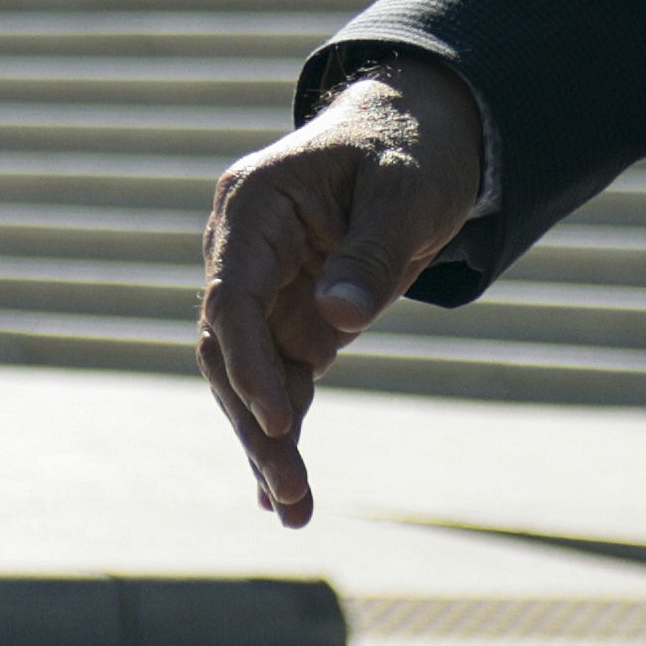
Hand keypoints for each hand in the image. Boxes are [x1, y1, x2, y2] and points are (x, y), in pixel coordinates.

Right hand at [194, 61, 489, 528]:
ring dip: (264, 439)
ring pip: (244, 374)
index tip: (278, 419)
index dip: (247, 361)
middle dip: (253, 419)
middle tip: (290, 489)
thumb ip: (371, 255)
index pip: (231, 295)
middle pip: (226, 346)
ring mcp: (265, 288)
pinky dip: (281, 431)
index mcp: (253, 207)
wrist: (419, 136)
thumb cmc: (409, 153)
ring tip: (293, 510)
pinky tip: (285, 494)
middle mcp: (243, 251)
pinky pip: (276, 381)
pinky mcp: (293, 318)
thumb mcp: (405, 196)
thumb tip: (340, 317)